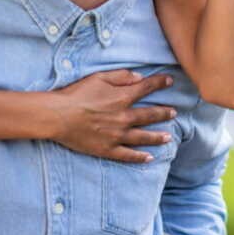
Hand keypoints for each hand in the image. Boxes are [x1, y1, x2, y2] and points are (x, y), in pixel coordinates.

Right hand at [49, 70, 175, 161]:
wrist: (59, 116)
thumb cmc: (76, 94)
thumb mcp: (98, 77)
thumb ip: (121, 76)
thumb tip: (139, 77)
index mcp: (122, 98)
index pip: (146, 88)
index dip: (159, 83)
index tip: (170, 80)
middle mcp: (124, 117)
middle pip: (150, 115)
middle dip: (164, 113)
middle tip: (174, 113)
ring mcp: (117, 135)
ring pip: (143, 137)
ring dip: (158, 137)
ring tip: (169, 137)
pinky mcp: (108, 149)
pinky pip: (128, 155)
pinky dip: (139, 157)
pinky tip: (149, 158)